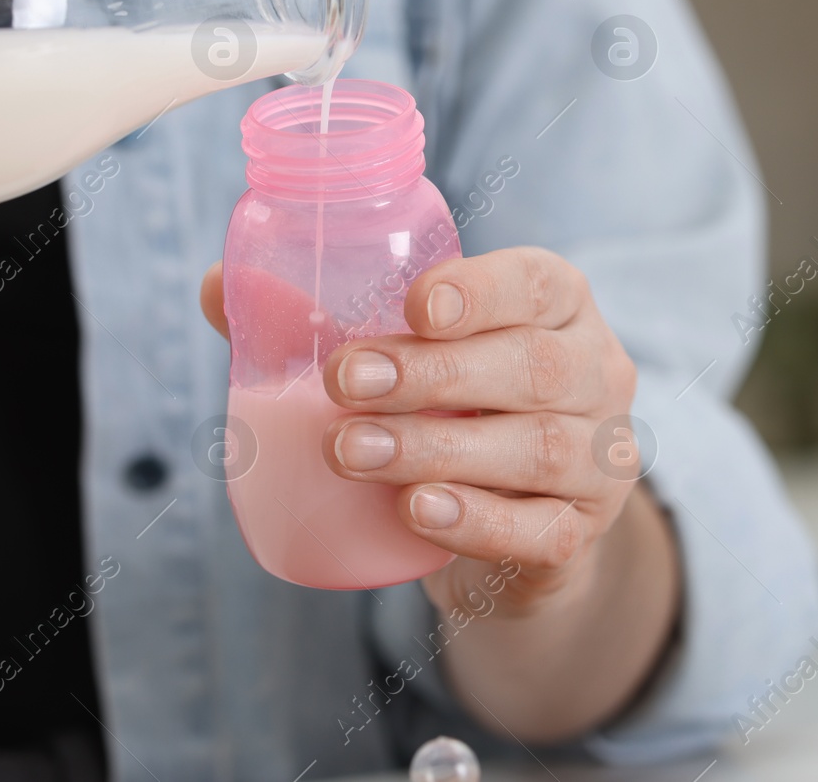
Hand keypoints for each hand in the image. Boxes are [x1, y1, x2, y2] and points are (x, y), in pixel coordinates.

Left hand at [200, 247, 679, 737]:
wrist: (518, 523)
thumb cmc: (452, 409)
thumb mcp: (407, 356)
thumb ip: (317, 319)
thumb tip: (217, 285)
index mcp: (558, 307)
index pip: (538, 283)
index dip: (482, 290)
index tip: (411, 306)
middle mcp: (598, 373)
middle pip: (533, 367)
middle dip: (434, 373)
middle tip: (343, 383)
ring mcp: (601, 458)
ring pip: (538, 449)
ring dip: (439, 448)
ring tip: (352, 453)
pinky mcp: (582, 533)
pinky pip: (541, 530)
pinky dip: (477, 521)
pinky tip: (416, 511)